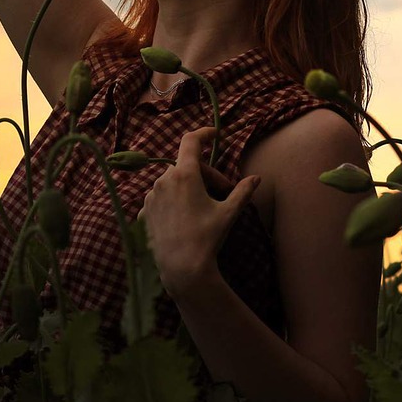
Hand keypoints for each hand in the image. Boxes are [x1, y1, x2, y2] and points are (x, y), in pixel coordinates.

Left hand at [137, 127, 262, 299]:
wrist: (182, 269)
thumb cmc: (207, 238)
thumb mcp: (229, 213)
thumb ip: (242, 191)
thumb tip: (256, 178)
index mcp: (184, 175)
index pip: (192, 142)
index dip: (204, 133)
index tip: (214, 133)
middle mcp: (164, 181)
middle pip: (187, 166)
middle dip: (206, 175)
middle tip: (224, 192)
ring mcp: (151, 196)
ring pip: (173, 182)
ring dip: (189, 187)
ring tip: (203, 208)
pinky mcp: (144, 211)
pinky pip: (162, 197)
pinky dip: (174, 200)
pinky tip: (186, 218)